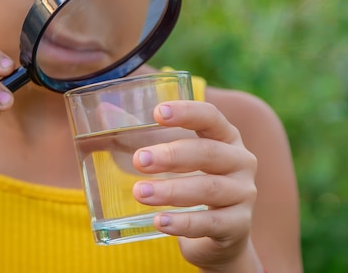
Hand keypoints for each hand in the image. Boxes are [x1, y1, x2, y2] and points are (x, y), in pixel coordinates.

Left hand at [131, 100, 261, 271]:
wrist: (220, 236)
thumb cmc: (193, 186)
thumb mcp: (178, 162)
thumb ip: (147, 137)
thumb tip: (103, 111)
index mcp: (227, 137)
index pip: (211, 117)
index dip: (187, 112)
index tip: (157, 112)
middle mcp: (241, 161)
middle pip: (208, 152)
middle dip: (172, 155)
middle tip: (139, 160)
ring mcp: (243, 194)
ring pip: (208, 189)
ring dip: (171, 190)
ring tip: (139, 192)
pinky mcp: (238, 225)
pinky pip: (210, 223)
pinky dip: (183, 223)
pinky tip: (159, 221)